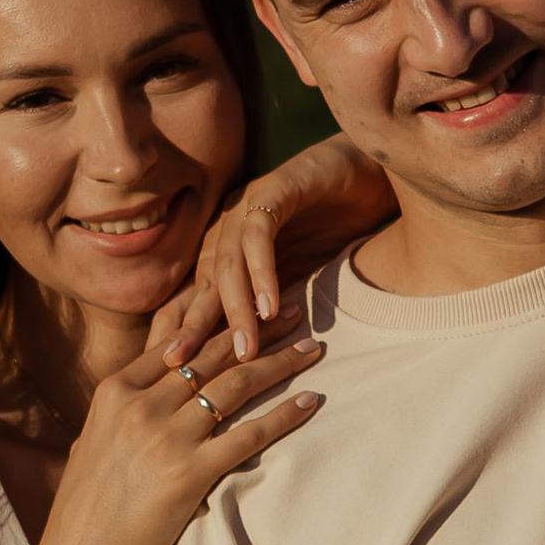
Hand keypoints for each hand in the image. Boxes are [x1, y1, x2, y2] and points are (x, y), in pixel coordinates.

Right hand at [39, 322, 323, 544]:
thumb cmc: (87, 507)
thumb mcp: (93, 441)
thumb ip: (119, 410)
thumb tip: (138, 391)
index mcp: (115, 391)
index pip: (178, 344)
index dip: (219, 323)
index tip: (249, 311)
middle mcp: (141, 405)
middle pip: (212, 356)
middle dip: (258, 331)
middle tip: (294, 314)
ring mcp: (166, 437)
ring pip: (236, 386)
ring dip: (279, 363)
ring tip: (312, 350)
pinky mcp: (191, 472)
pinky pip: (249, 434)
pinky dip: (283, 415)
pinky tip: (309, 401)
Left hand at [160, 136, 396, 364]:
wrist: (372, 172)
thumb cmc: (336, 226)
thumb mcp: (300, 276)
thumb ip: (274, 307)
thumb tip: (254, 359)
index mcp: (229, 249)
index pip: (198, 296)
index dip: (184, 330)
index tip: (173, 372)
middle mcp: (230, 227)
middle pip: (203, 284)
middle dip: (191, 325)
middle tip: (179, 364)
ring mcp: (249, 206)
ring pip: (229, 263)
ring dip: (235, 308)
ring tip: (243, 348)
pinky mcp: (275, 189)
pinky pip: (261, 236)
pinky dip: (263, 272)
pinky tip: (269, 306)